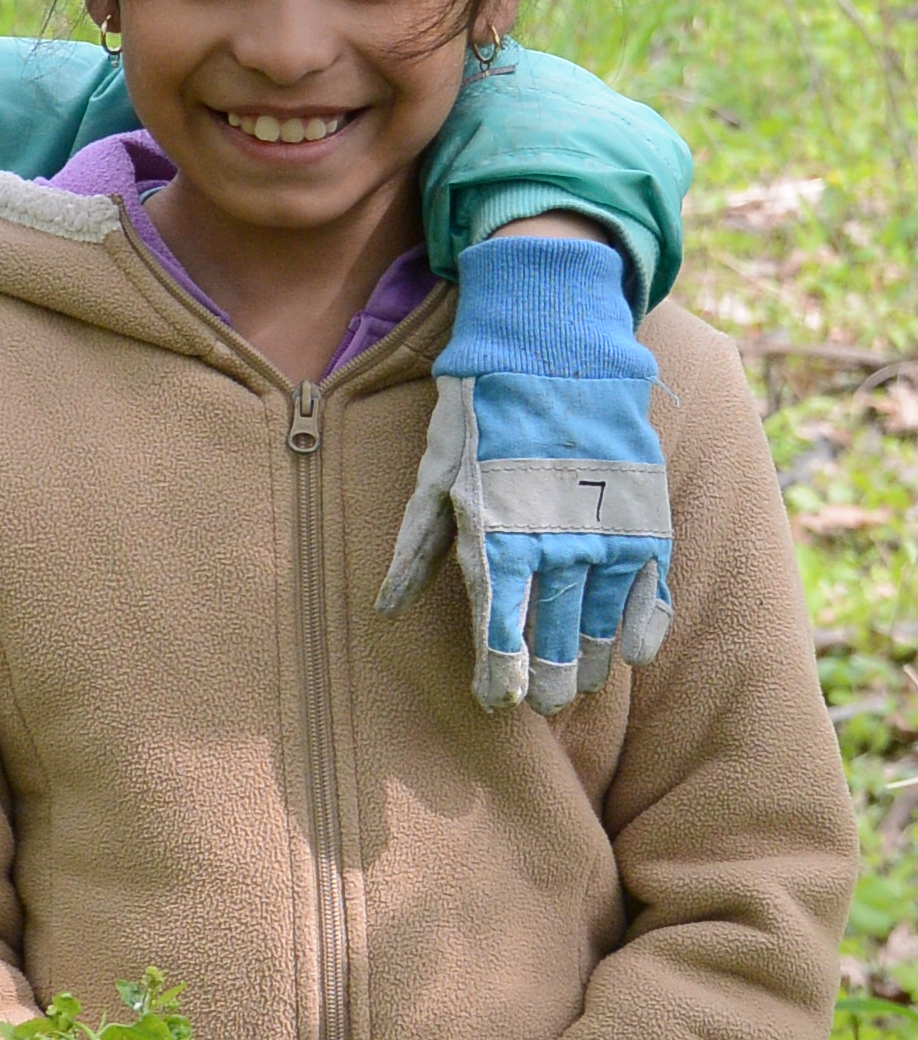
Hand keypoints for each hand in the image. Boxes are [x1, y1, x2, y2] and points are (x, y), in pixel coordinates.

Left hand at [378, 234, 672, 715]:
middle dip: (549, 676)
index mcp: (497, 531)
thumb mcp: (435, 469)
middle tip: (545, 704)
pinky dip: (645, 619)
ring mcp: (607, 522)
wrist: (555, 335)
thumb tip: (386, 608)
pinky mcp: (645, 503)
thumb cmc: (481, 405)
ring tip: (582, 686)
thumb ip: (416, 544)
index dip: (501, 672)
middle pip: (555, 632)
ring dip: (593, 657)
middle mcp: (555, 536)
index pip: (499, 625)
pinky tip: (635, 652)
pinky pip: (652, 579)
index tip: (498, 703)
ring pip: (603, 615)